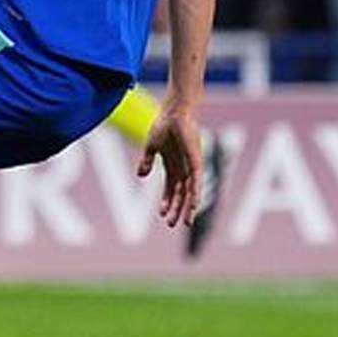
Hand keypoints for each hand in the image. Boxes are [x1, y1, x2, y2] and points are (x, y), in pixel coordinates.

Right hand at [139, 104, 203, 228]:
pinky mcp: (197, 161)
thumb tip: (140, 175)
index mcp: (173, 165)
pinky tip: (195, 205)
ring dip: (187, 207)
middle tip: (173, 225)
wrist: (176, 111)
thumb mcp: (152, 146)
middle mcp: (184, 168)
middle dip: (177, 210)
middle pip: (181, 194)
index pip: (171, 189)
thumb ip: (147, 161)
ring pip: (190, 192)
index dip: (167, 202)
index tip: (162, 216)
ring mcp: (192, 166)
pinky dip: (196, 194)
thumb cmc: (165, 125)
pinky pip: (197, 181)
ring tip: (185, 222)